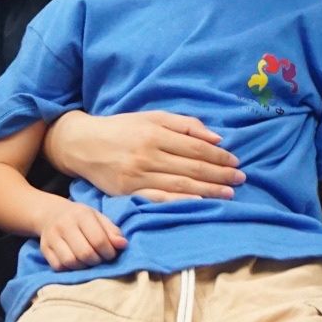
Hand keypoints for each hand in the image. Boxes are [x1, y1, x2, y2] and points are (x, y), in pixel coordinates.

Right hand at [37, 201, 127, 269]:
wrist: (51, 214)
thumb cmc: (81, 218)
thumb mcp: (98, 218)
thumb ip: (112, 231)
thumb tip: (122, 245)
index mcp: (81, 215)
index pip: (98, 239)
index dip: (109, 252)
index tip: (111, 254)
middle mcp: (64, 225)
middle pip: (84, 253)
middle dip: (97, 261)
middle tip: (100, 259)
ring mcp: (52, 237)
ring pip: (70, 262)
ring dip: (84, 266)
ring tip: (88, 261)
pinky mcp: (44, 248)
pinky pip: (58, 266)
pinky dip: (70, 269)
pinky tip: (76, 262)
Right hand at [49, 110, 242, 201]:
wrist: (82, 143)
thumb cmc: (122, 128)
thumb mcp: (151, 117)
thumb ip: (184, 125)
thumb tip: (216, 138)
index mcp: (155, 133)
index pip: (195, 147)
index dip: (218, 156)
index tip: (235, 163)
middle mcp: (148, 154)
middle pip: (192, 168)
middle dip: (219, 175)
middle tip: (240, 180)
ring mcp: (138, 175)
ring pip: (180, 185)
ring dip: (208, 191)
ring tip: (228, 194)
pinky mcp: (128, 191)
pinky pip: (159, 198)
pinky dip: (180, 202)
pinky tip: (199, 204)